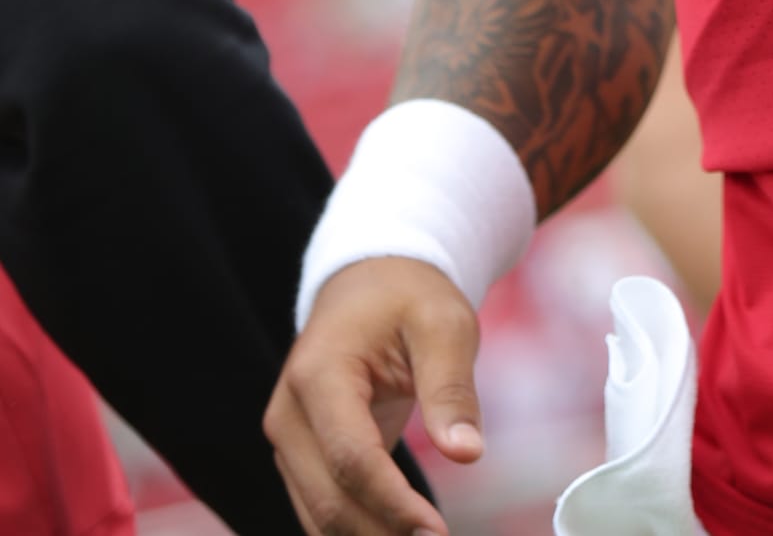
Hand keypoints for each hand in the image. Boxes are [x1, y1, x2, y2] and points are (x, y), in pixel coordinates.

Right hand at [265, 259, 482, 535]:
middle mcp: (290, 412)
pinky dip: (357, 529)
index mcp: (319, 374)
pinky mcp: (300, 454)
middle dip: (381, 532)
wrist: (370, 279)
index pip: (352, 459)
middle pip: (329, 498)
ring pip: (319, 513)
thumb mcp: (443, 323)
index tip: (436, 533)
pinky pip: (321, 506)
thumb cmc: (409, 296)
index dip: (393, 504)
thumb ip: (451, 389)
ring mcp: (289, 437)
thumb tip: (467, 453)